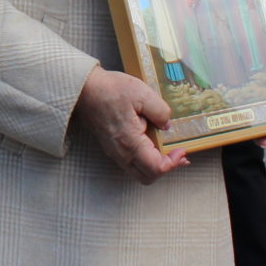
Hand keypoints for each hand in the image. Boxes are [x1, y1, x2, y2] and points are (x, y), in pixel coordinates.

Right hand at [73, 67, 185, 184]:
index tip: (182, 150)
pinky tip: (152, 144)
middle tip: (178, 155)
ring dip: (156, 165)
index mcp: (130, 142)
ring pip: (138, 172)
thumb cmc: (110, 90)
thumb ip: (161, 111)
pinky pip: (131, 163)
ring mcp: (114, 151)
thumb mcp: (142, 94)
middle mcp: (121, 152)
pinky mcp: (112, 146)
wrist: (83, 88)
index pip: (156, 168)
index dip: (173, 163)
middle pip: (147, 177)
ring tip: (169, 151)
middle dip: (166, 168)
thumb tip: (167, 125)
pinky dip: (145, 159)